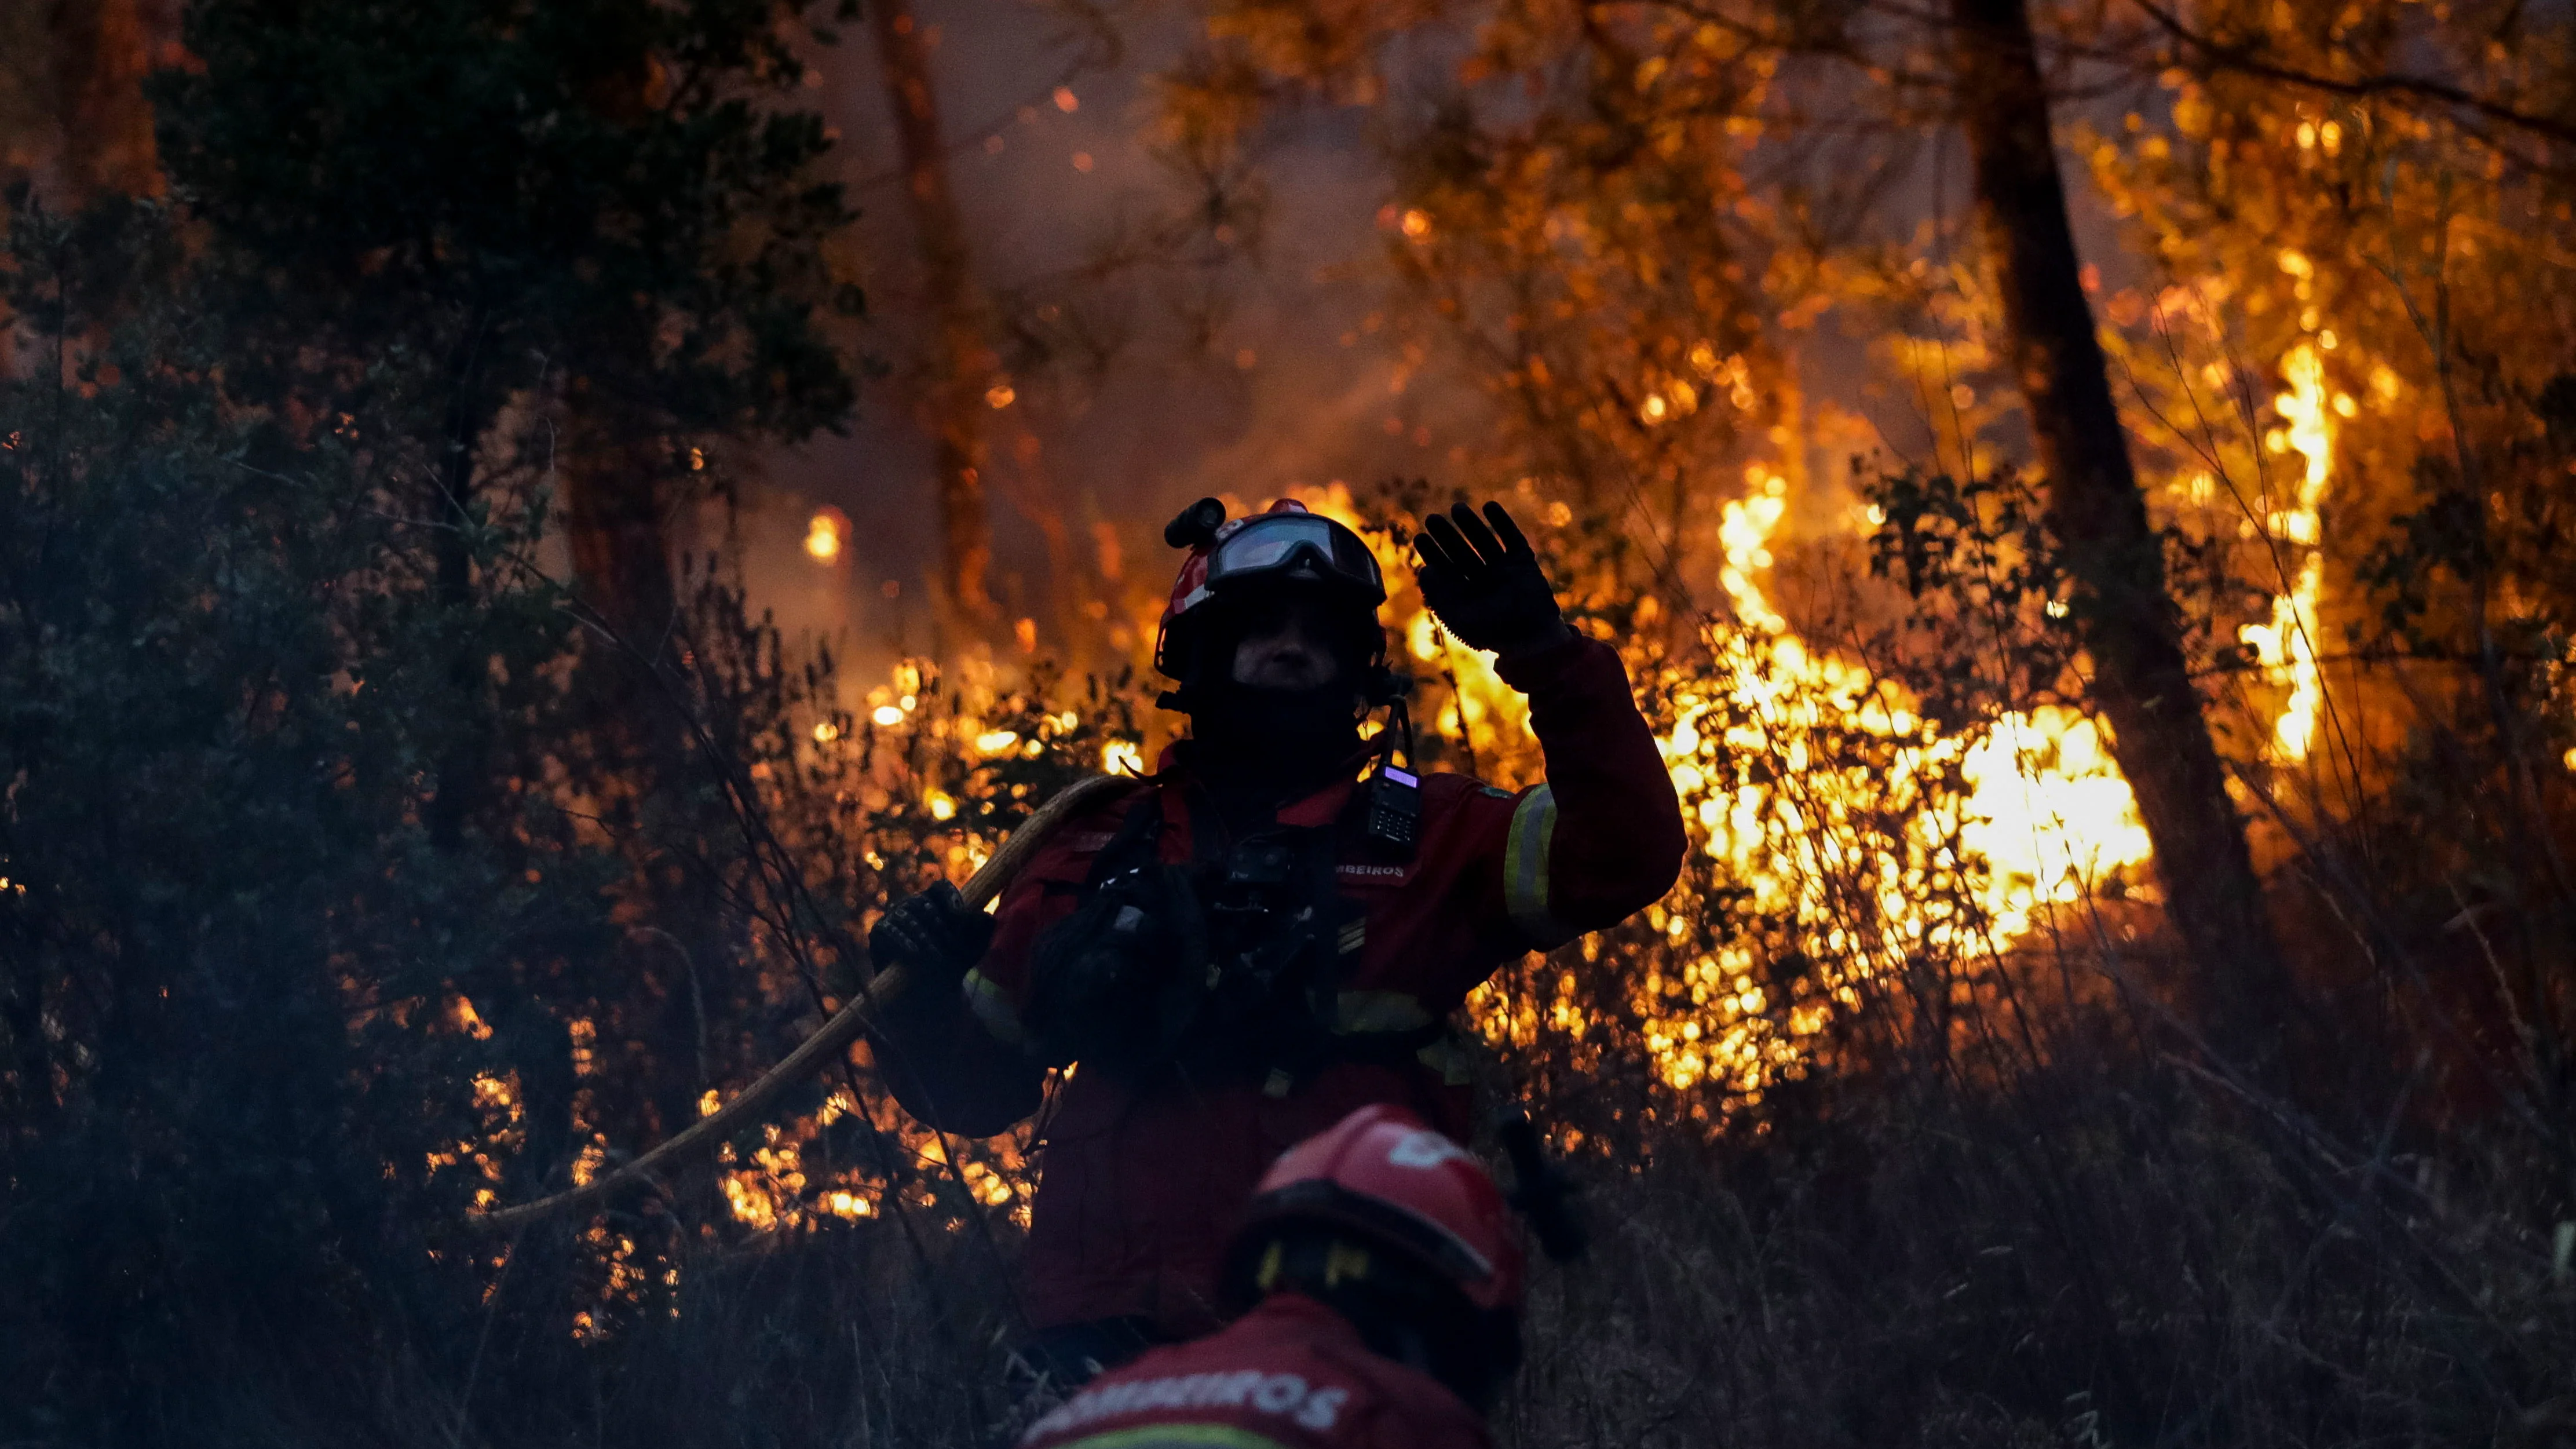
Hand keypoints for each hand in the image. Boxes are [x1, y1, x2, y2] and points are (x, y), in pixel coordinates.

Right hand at [868, 881, 995, 984]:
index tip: (959, 916)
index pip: (941, 888)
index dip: (950, 898)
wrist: (925, 991)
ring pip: (908, 917)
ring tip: (936, 957)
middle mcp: (913, 904)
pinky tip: (915, 953)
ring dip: (924, 937)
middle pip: (925, 903)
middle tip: (951, 946)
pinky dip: (902, 941)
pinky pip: (889, 930)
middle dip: (940, 925)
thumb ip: (983, 932)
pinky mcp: (879, 931)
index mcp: (936, 901)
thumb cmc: (952, 964)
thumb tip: (989, 918)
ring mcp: (894, 915)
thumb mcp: (973, 948)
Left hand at [1413, 501, 1573, 656]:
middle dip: (1447, 536)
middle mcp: (1484, 582)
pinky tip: (1489, 506)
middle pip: (1462, 553)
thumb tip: (1424, 571)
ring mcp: (1505, 572)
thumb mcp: (1458, 616)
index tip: (1420, 537)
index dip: (1433, 553)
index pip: (1446, 570)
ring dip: (1471, 525)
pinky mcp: (1524, 564)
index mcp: (1467, 597)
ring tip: (1457, 508)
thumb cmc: (1492, 631)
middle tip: (1432, 519)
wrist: (1532, 635)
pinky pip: (1512, 538)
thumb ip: (1438, 594)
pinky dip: (1502, 523)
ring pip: (1485, 542)